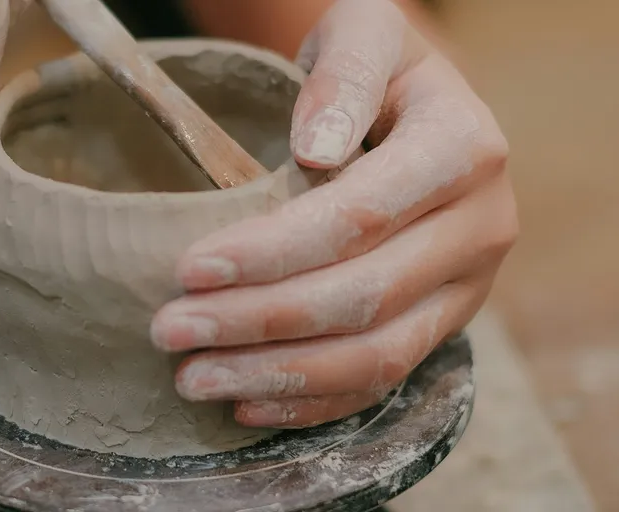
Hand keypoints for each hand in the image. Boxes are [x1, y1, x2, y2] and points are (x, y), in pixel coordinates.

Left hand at [151, 0, 516, 427]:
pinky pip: (383, 379)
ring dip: (276, 376)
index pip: (359, 216)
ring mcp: (466, 286)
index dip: (272, 251)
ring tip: (192, 378)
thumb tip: (316, 148)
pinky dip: (313, 401)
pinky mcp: (443, 323)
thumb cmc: (378, 67)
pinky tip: (247, 400)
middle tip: (169, 331)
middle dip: (257, 322)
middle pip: (363, 297)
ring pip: (375, 355)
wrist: (418, 110)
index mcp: (463, 149)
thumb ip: (343, 75)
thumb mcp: (365, 33)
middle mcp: (480, 227)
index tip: (189, 269)